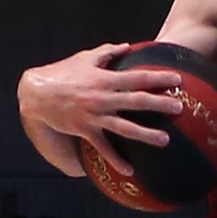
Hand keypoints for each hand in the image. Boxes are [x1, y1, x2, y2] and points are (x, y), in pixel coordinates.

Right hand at [16, 43, 183, 181]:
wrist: (36, 93)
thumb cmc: (62, 72)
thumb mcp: (84, 58)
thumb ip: (107, 53)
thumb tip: (126, 46)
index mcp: (105, 78)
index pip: (137, 77)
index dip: (158, 78)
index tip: (177, 79)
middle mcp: (102, 98)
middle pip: (137, 101)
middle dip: (160, 104)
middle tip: (180, 108)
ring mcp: (94, 116)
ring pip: (125, 127)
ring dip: (146, 134)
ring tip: (165, 140)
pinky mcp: (85, 130)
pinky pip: (103, 148)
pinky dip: (116, 160)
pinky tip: (130, 171)